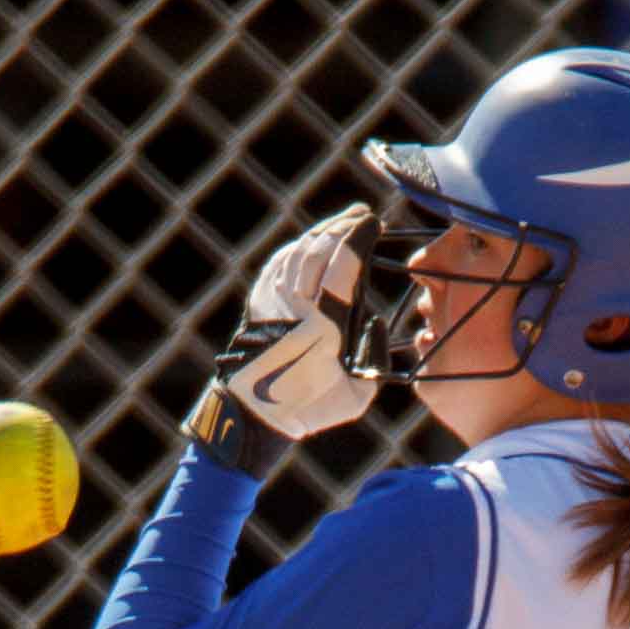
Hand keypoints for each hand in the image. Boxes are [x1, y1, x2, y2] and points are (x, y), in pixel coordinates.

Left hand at [183, 204, 380, 476]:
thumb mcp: (358, 396)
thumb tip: (375, 322)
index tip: (373, 223)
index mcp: (324, 328)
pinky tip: (311, 243)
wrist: (254, 413)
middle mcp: (296, 308)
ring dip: (321, 233)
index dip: (358, 239)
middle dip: (342, 227)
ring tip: (341, 223)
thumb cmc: (311, 409)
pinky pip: (279, 264)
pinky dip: (298, 248)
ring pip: (298, 253)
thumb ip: (375, 357)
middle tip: (362, 215)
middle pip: (319, 251)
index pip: (343, 268)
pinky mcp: (259, 303)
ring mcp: (274, 302)